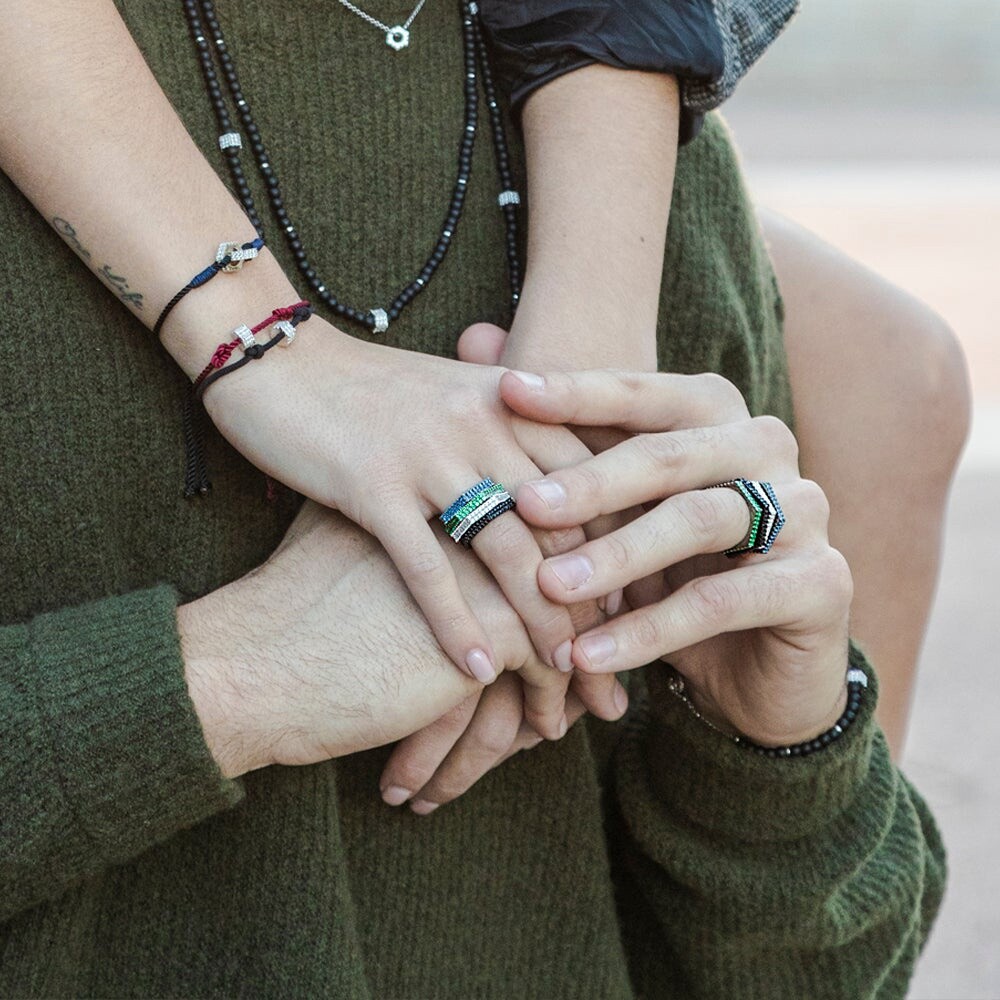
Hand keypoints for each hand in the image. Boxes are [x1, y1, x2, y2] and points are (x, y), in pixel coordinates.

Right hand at [198, 320, 620, 735]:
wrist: (276, 358)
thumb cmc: (371, 391)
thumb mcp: (455, 398)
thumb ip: (509, 436)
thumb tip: (554, 495)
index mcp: (512, 400)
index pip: (591, 477)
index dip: (623, 540)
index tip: (639, 597)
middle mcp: (483, 421)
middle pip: (562, 519)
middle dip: (595, 591)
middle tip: (615, 649)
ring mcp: (428, 452)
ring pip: (507, 548)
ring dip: (539, 618)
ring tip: (563, 671)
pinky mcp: (371, 484)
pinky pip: (427, 568)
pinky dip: (457, 624)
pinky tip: (480, 670)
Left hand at [503, 370, 853, 746]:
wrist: (754, 664)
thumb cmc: (667, 570)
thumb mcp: (611, 509)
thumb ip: (551, 431)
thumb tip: (469, 336)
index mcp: (719, 416)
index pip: (642, 394)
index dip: (575, 392)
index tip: (505, 393)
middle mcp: (768, 448)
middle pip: (671, 454)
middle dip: (592, 480)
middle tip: (524, 505)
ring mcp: (807, 512)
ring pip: (700, 521)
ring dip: (617, 556)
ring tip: (549, 587)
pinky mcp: (822, 583)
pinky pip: (724, 602)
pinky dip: (651, 630)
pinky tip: (590, 656)